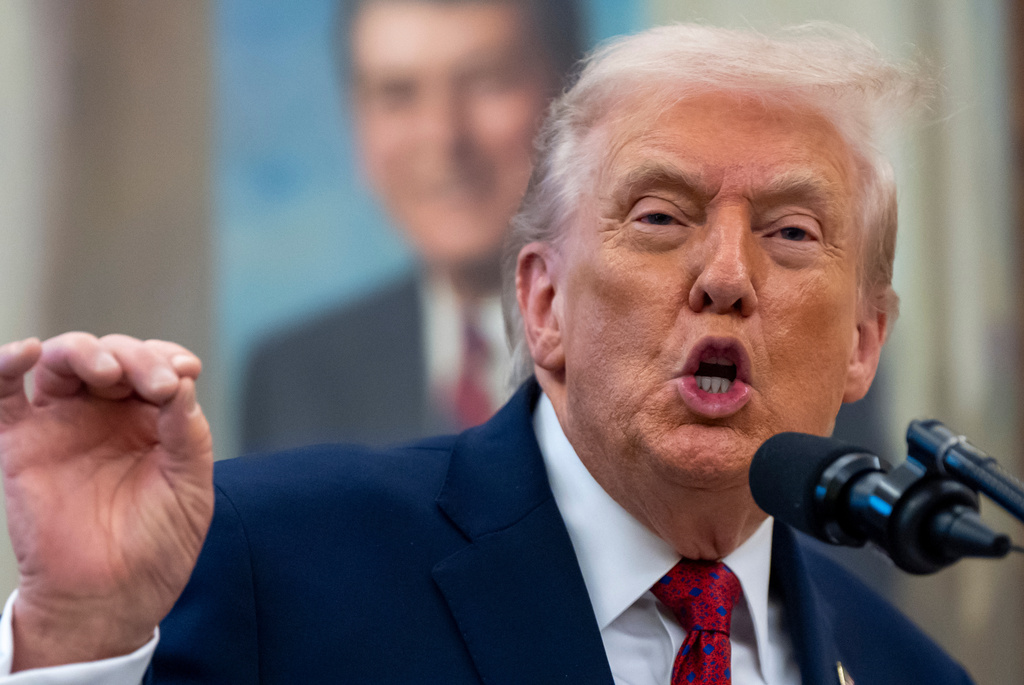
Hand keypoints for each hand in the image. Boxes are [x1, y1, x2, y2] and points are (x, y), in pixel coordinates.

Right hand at [0, 333, 213, 670]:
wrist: (110, 599)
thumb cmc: (157, 547)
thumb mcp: (191, 488)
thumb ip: (189, 434)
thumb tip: (181, 380)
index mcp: (153, 419)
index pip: (158, 366)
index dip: (168, 359)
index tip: (183, 373)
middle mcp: (109, 414)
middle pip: (114, 355)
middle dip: (136, 357)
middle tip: (155, 384)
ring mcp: (65, 424)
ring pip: (66, 362)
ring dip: (87, 352)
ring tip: (108, 373)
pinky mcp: (23, 443)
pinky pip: (4, 394)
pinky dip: (9, 364)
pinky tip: (28, 353)